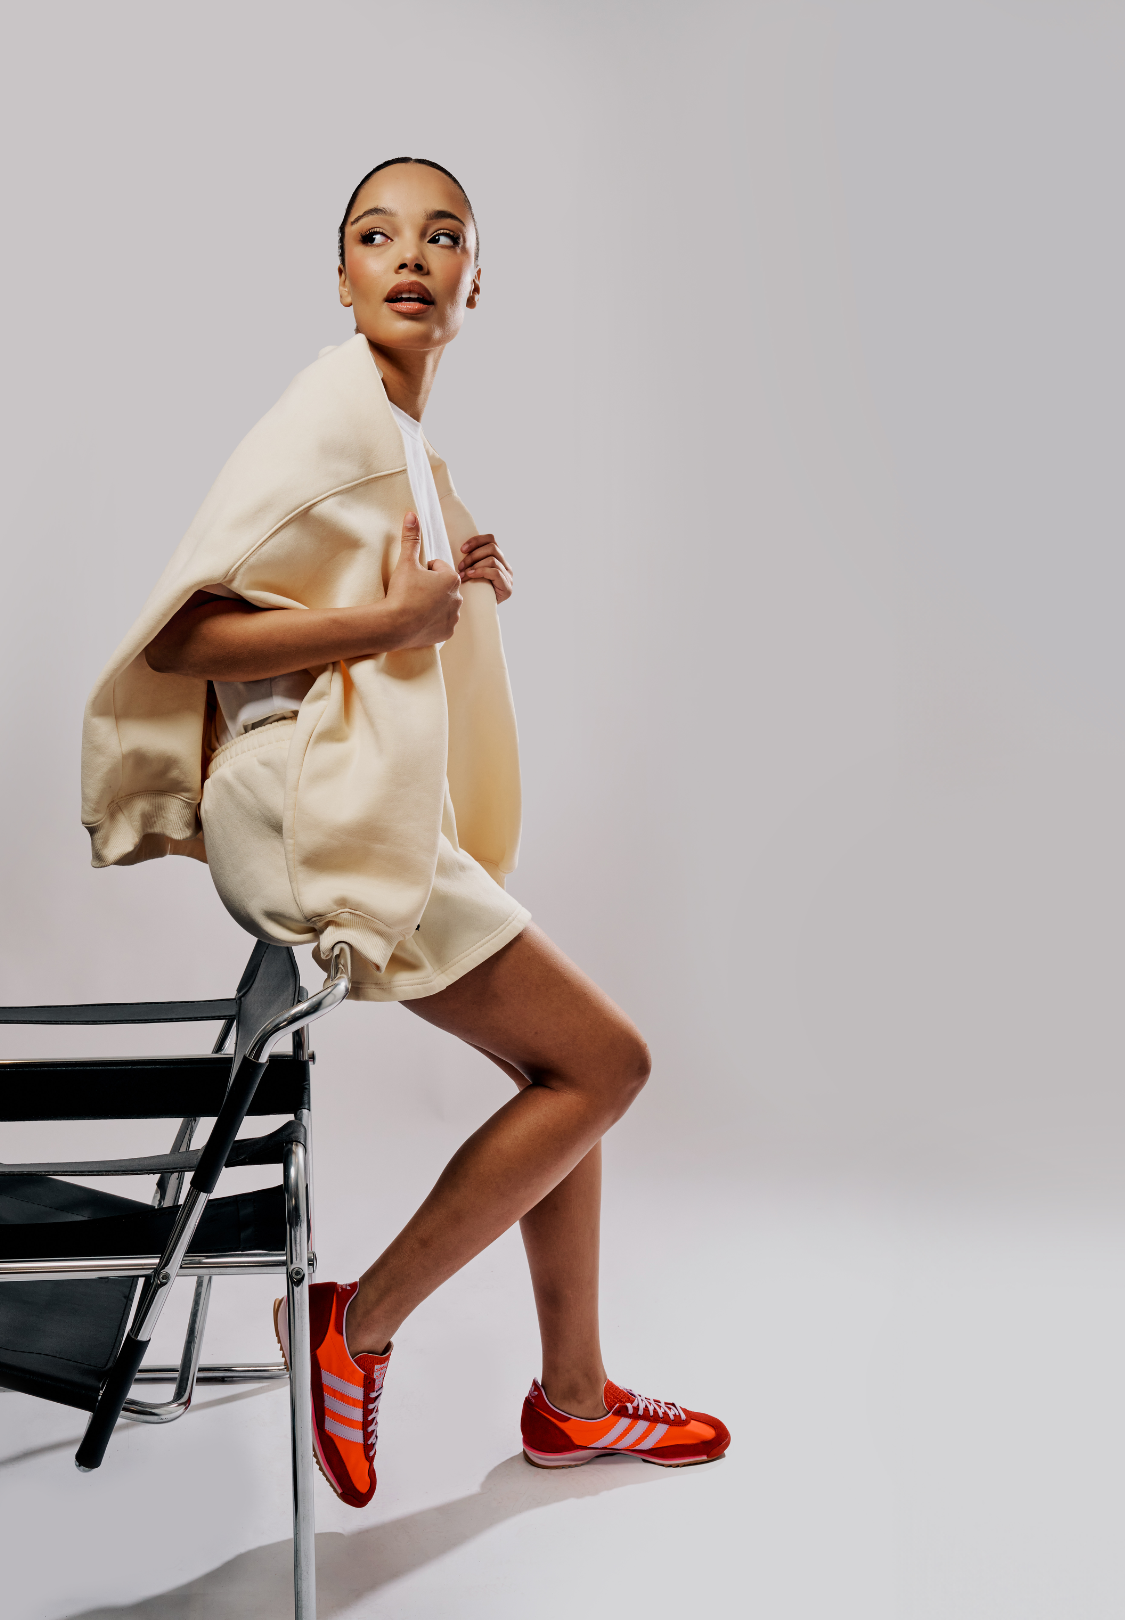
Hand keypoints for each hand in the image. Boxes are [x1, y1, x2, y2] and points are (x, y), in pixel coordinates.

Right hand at [385, 511, 462, 647]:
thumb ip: (411, 538)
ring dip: (432, 604)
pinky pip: (441, 623)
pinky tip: (419, 621)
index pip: (438, 567)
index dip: (423, 571)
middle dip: (430, 587)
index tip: (413, 580)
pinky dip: (432, 621)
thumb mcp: (406, 562)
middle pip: (442, 586)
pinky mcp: (448, 632)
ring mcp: (454, 616)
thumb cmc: (402, 592)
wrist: (393, 625)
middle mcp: (458, 597)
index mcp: (452, 578)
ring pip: (443, 604)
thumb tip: (412, 514)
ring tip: (415, 608)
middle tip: (412, 594)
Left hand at [458, 533, 512, 603]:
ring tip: (462, 574)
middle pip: (492, 548)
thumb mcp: (471, 571)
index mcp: (499, 559)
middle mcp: (506, 566)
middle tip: (460, 565)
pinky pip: (495, 572)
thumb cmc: (472, 591)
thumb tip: (459, 547)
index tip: (462, 549)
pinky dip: (480, 572)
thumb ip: (471, 559)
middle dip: (472, 555)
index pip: (491, 539)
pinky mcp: (507, 588)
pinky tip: (469, 576)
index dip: (476, 540)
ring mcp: (508, 577)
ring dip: (474, 565)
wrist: (480, 614)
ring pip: (492, 559)